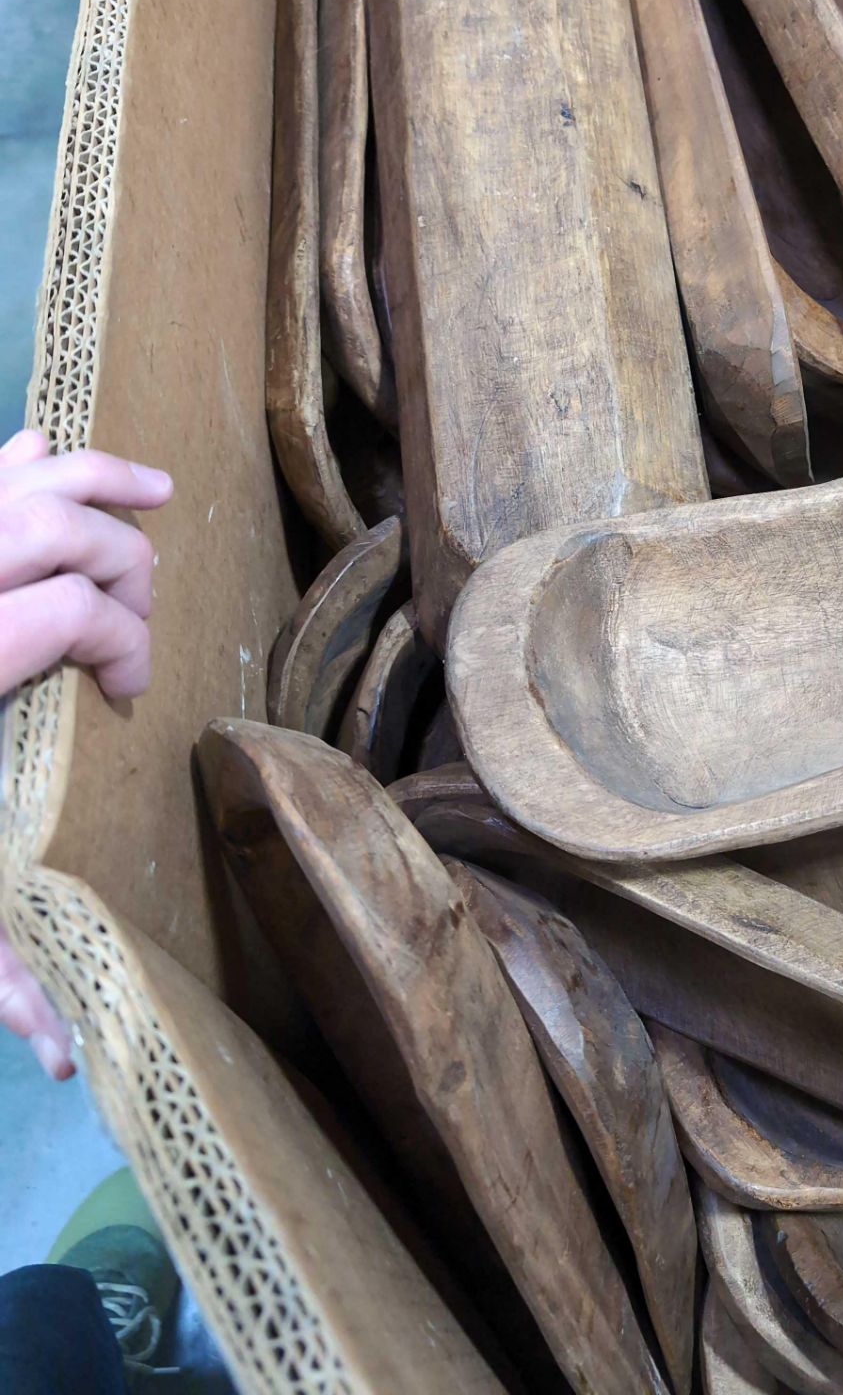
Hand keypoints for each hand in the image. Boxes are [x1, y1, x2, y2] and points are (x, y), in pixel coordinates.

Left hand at [0, 429, 172, 1079]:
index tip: (131, 691)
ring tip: (154, 495)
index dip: (126, 642)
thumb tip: (65, 1055)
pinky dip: (18, 457)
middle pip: (62, 524)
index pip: (73, 610)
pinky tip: (45, 459)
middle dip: (127, 563)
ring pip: (19, 473)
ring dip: (96, 480)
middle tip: (139, 620)